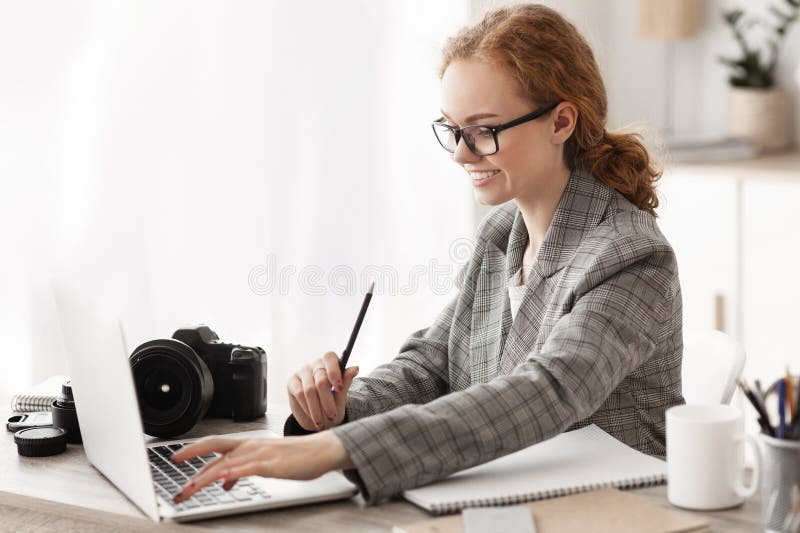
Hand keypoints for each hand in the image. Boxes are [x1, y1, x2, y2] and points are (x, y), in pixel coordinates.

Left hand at [170, 430, 352, 502]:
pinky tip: (220, 480)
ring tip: (188, 490)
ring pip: (224, 463)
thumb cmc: (297, 457)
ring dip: (203, 478)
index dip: (194, 450)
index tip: (177, 457)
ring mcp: (259, 454)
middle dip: (191, 458)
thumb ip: (241, 471)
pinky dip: (230, 474)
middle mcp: (250, 446)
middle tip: (174, 470)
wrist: (322, 450)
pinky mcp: (270, 464)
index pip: (215, 445)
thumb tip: (224, 483)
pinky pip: (245, 468)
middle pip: (213, 448)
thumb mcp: (265, 464)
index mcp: (248, 444)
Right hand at [287, 351, 358, 430]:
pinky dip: (307, 408)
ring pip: (310, 389)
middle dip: (327, 401)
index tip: (338, 388)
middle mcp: (316, 364)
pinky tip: (313, 418)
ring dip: (316, 409)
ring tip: (322, 423)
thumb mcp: (341, 396)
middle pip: (321, 379)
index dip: (334, 372)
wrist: (320, 417)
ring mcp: (303, 372)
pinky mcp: (292, 381)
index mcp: (330, 362)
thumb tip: (355, 368)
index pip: (330, 358)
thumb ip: (346, 382)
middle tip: (332, 417)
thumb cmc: (333, 404)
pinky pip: (299, 394)